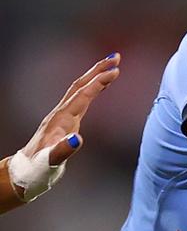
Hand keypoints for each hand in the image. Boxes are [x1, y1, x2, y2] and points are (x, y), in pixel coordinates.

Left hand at [6, 54, 119, 203]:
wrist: (26, 173)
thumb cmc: (39, 169)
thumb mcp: (51, 162)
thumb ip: (64, 151)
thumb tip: (79, 139)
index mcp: (61, 120)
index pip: (83, 95)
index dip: (99, 82)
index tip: (116, 70)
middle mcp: (61, 114)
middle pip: (80, 85)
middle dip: (98, 70)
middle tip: (116, 57)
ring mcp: (62, 116)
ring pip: (80, 89)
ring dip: (95, 75)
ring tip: (112, 65)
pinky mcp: (66, 121)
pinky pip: (81, 98)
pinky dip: (93, 88)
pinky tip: (100, 86)